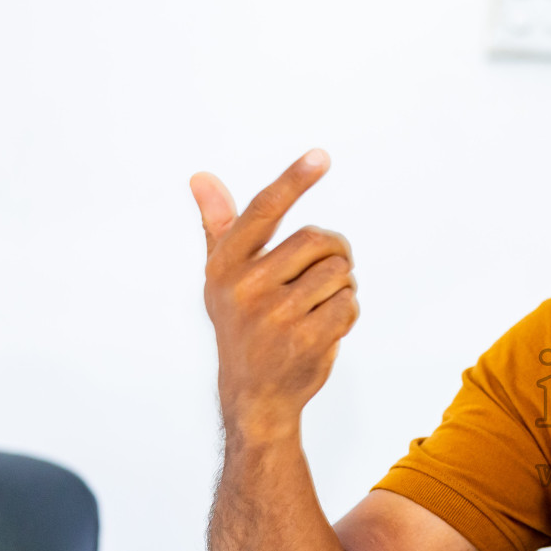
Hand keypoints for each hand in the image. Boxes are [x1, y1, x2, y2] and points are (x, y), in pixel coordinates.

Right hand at [190, 149, 358, 437]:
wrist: (254, 395)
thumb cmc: (243, 325)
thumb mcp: (223, 277)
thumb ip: (220, 227)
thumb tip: (201, 176)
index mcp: (225, 264)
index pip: (263, 210)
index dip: (294, 181)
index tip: (321, 155)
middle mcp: (245, 286)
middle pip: (318, 240)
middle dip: (334, 253)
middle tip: (325, 273)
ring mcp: (275, 314)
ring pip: (340, 272)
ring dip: (341, 287)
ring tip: (318, 307)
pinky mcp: (305, 338)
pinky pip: (349, 304)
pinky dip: (348, 314)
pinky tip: (326, 328)